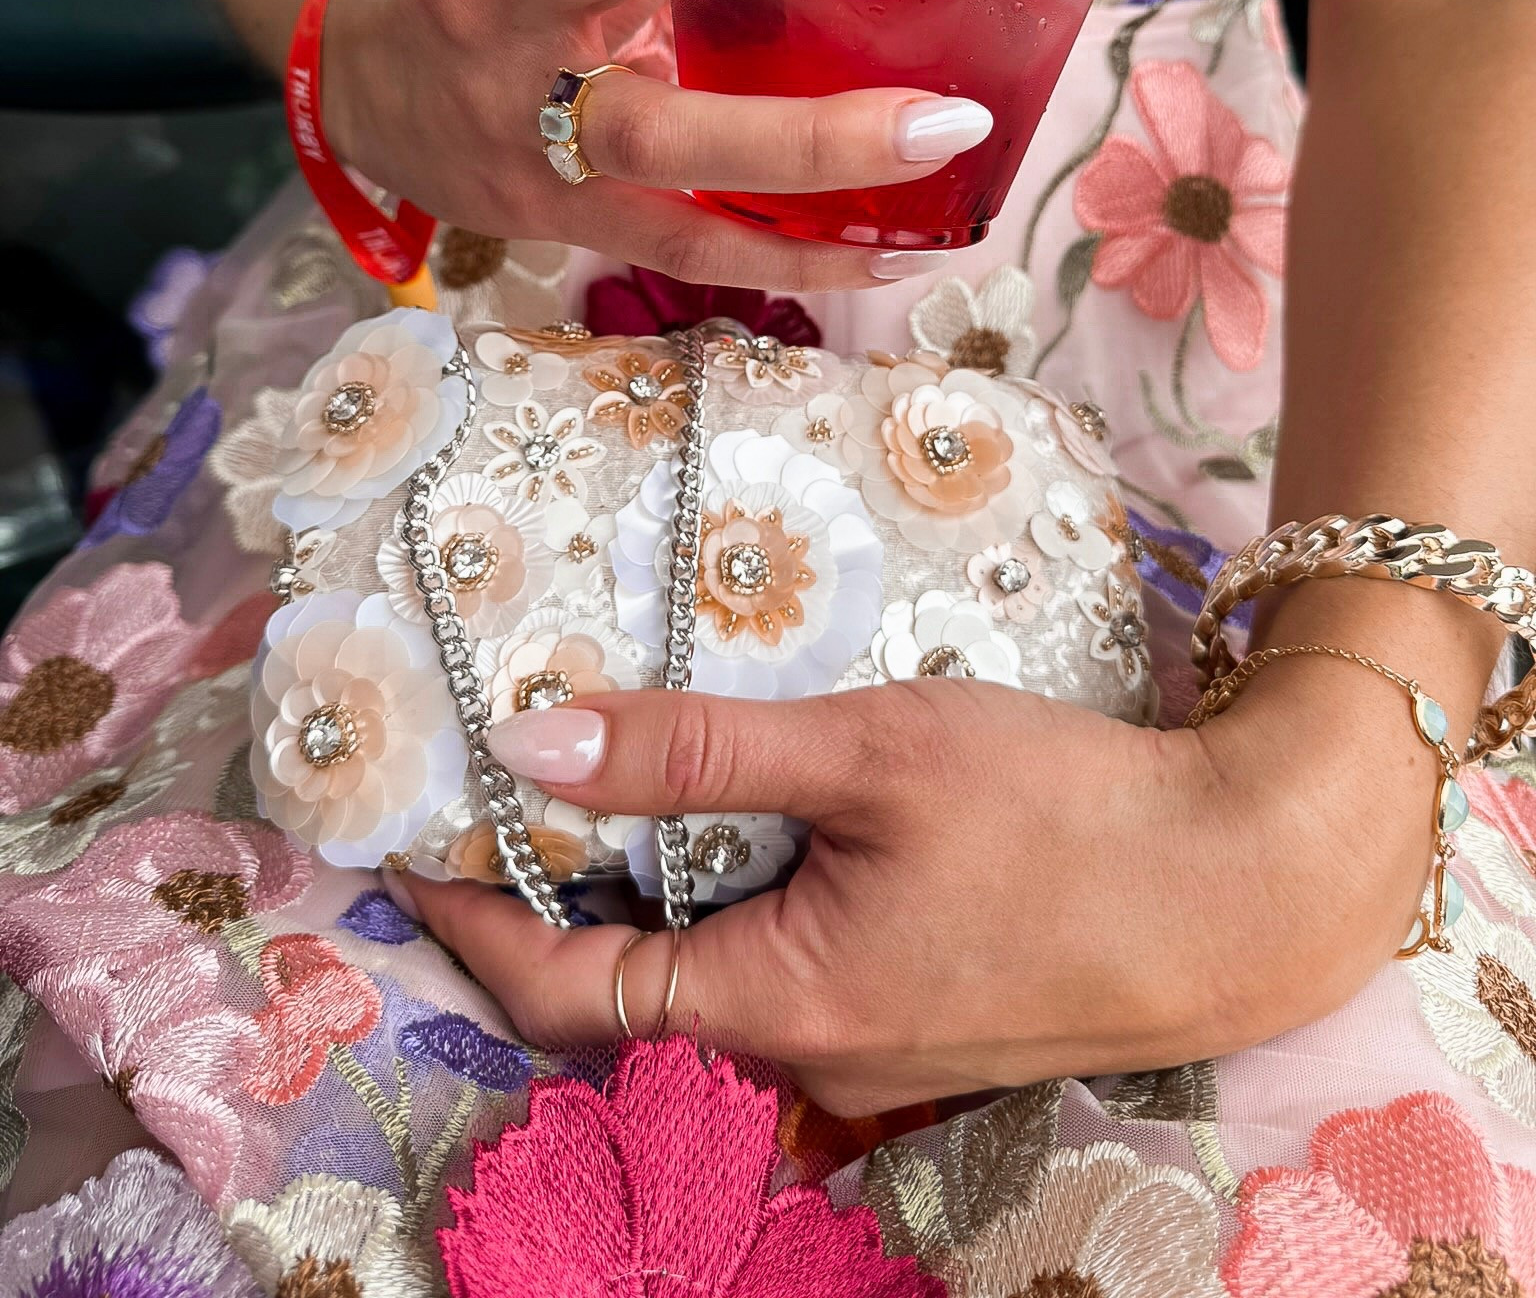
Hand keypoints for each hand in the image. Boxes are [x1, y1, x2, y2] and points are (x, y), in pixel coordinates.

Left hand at [392, 654, 1438, 1114]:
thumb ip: (700, 753)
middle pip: (621, 990)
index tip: (412, 832)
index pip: (559, 992)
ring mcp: (863, 1045)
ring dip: (639, 884)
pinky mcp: (911, 1011)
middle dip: (546, 892)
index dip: (470, 916)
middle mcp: (803, 1054)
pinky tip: (739, 805)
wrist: (1246, 887)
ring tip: (604, 769)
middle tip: (502, 776)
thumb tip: (535, 741)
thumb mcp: (873, 752)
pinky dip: (722, 890)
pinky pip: (774, 962)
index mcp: (777, 1004)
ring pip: (701, 972)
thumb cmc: (1066, 815)